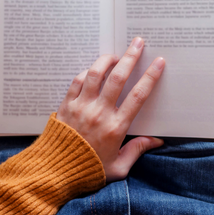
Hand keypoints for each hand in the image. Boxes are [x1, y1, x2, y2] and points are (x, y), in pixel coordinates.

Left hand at [56, 37, 164, 181]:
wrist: (54, 172)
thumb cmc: (88, 171)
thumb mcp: (118, 167)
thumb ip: (137, 151)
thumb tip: (156, 141)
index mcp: (116, 127)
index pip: (138, 96)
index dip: (150, 77)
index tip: (158, 63)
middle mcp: (99, 113)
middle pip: (118, 78)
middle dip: (130, 57)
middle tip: (138, 43)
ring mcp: (81, 107)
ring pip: (95, 74)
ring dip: (107, 59)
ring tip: (115, 54)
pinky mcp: (66, 105)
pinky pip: (77, 81)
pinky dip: (87, 72)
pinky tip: (94, 70)